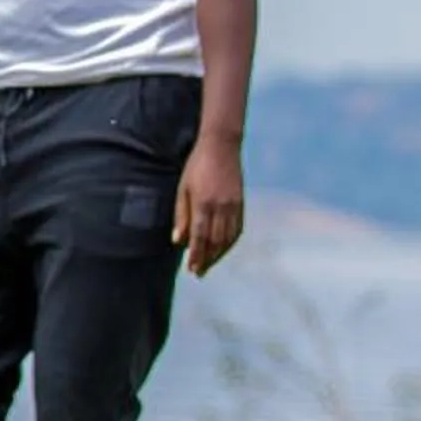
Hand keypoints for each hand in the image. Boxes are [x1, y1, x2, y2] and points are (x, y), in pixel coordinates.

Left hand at [175, 134, 244, 276]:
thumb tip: (178, 241)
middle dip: (207, 259)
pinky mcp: (241, 203)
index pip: (200, 237)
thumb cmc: (196, 167)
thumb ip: (181, 215)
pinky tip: (223, 249)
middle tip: (199, 273)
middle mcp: (221, 207)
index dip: (197, 255)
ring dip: (219, 254)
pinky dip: (230, 242)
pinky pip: (238, 229)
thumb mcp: (182, 188)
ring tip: (209, 265)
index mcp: (203, 204)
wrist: (221, 147)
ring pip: (228, 238)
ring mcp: (234, 206)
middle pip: (216, 241)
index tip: (192, 269)